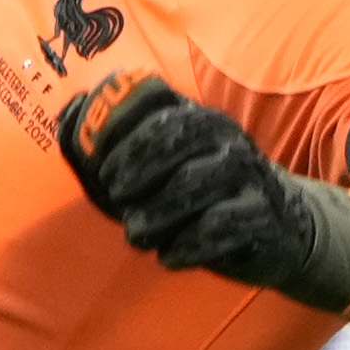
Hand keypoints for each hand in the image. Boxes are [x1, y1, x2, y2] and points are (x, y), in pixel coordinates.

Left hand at [59, 76, 349, 312]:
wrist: (279, 230)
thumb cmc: (191, 198)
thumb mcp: (142, 172)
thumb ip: (98, 147)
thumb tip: (69, 116)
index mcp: (188, 113)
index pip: (146, 94)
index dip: (112, 122)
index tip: (96, 162)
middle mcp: (221, 134)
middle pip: (168, 134)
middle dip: (131, 167)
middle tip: (115, 196)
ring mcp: (246, 172)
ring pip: (189, 185)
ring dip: (153, 215)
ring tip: (138, 235)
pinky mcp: (263, 214)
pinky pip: (216, 228)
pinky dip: (183, 247)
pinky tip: (170, 256)